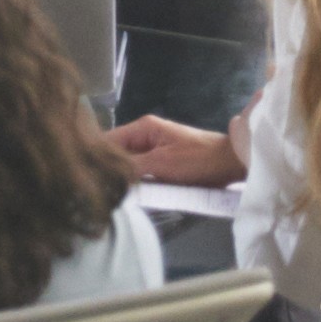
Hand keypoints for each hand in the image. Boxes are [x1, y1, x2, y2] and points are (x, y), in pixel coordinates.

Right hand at [110, 114, 238, 191]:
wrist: (231, 163)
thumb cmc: (197, 160)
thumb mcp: (162, 164)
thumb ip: (132, 167)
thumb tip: (106, 174)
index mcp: (143, 127)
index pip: (108, 140)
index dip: (98, 157)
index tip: (89, 178)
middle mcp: (145, 134)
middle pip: (117, 152)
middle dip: (110, 169)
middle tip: (101, 190)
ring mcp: (154, 148)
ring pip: (129, 163)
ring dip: (124, 177)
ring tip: (112, 194)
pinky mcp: (162, 162)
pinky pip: (142, 171)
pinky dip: (137, 181)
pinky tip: (131, 193)